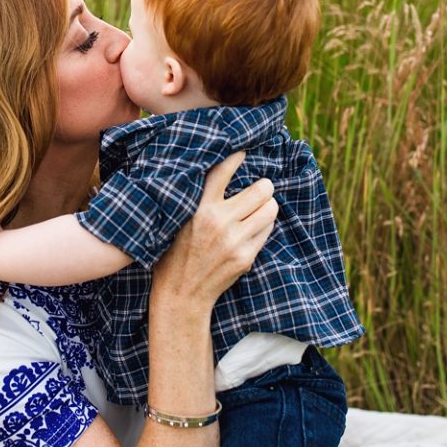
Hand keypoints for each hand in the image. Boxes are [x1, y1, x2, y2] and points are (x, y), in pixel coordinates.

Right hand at [151, 152, 277, 307]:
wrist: (181, 294)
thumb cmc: (176, 252)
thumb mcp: (177, 219)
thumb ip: (199, 199)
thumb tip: (222, 169)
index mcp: (198, 208)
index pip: (222, 171)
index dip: (236, 157)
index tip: (242, 152)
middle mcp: (218, 222)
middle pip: (261, 189)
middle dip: (264, 186)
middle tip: (260, 188)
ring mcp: (235, 241)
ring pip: (270, 208)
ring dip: (267, 205)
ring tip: (258, 207)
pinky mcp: (246, 256)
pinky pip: (267, 229)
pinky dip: (264, 224)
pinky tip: (252, 227)